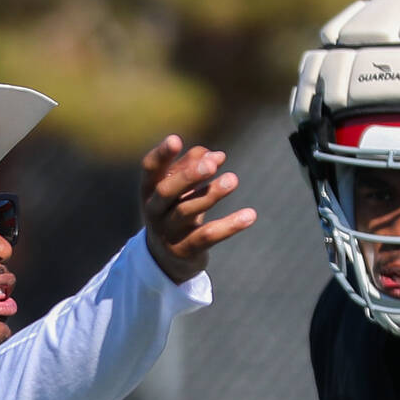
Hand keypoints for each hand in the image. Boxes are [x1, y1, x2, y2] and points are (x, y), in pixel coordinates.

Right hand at [140, 135, 255, 282]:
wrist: (168, 259)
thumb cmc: (175, 212)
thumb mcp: (181, 190)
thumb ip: (194, 167)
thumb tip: (217, 155)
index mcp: (149, 190)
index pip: (150, 170)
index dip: (161, 155)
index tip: (176, 140)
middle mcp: (153, 211)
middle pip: (166, 191)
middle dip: (188, 176)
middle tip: (212, 165)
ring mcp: (167, 233)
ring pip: (187, 211)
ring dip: (211, 194)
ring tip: (233, 180)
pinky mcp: (184, 251)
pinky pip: (207, 236)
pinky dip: (229, 226)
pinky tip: (250, 215)